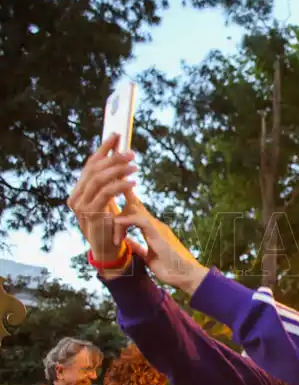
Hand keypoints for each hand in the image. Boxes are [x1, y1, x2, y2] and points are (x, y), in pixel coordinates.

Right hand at [67, 133, 137, 260]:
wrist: (107, 249)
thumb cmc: (111, 224)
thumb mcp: (109, 201)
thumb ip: (110, 183)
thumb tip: (120, 160)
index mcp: (79, 190)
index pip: (90, 164)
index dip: (103, 149)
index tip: (116, 135)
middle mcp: (76, 196)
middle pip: (94, 169)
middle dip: (114, 158)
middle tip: (131, 153)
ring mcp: (81, 206)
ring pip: (99, 179)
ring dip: (118, 170)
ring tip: (135, 166)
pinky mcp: (91, 214)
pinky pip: (106, 194)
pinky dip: (120, 185)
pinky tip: (132, 182)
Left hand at [115, 193, 208, 294]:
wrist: (186, 276)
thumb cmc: (171, 269)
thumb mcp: (149, 258)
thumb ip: (139, 248)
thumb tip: (128, 244)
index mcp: (153, 230)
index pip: (136, 212)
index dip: (125, 204)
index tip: (112, 197)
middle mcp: (155, 225)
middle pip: (136, 205)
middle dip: (122, 194)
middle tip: (109, 183)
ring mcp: (157, 227)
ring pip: (135, 210)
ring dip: (119, 212)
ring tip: (106, 207)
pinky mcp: (158, 233)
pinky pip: (139, 220)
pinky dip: (126, 220)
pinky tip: (116, 221)